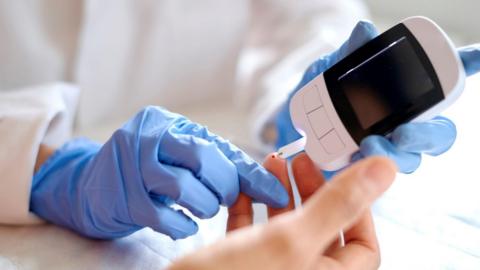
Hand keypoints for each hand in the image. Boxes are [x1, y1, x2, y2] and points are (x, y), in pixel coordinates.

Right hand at [31, 106, 287, 239]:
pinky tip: (185, 224)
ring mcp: (133, 166)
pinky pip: (162, 216)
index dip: (251, 173)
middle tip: (224, 197)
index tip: (276, 194)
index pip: (220, 146)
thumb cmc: (147, 168)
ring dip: (204, 205)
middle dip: (224, 185)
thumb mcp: (180, 154)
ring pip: (183, 186)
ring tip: (205, 208)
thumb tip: (266, 181)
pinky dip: (182, 225)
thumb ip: (219, 161)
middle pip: (202, 157)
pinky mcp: (124, 198)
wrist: (93, 184)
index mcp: (170, 123)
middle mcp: (150, 136)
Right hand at [169, 153, 396, 269]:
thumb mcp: (293, 239)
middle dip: (313, 189)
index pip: (364, 244)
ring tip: (273, 164)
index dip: (358, 207)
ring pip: (286, 226)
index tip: (343, 175)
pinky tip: (245, 185)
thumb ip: (338, 204)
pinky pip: (253, 230)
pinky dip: (250, 205)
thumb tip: (382, 171)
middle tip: (303, 162)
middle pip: (322, 228)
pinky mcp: (241, 263)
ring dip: (280, 192)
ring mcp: (270, 269)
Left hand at [276, 21, 479, 173]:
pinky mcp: (366, 167)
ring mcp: (387, 147)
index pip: (442, 85)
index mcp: (405, 96)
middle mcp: (404, 123)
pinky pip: (374, 173)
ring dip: (395, 155)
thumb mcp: (334, 69)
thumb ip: (351, 53)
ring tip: (370, 145)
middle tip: (405, 132)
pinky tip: (353, 157)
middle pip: (436, 134)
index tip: (473, 57)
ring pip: (408, 159)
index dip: (463, 70)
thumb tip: (365, 32)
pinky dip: (366, 166)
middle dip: (426, 135)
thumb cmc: (323, 92)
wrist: (296, 119)